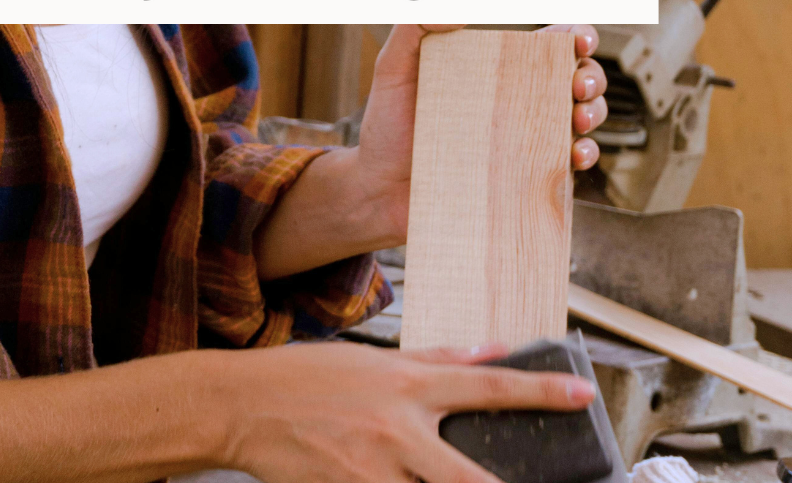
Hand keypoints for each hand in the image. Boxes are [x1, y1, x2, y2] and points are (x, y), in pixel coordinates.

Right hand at [225, 342, 595, 482]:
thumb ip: (435, 358)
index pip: (487, 385)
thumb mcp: (370, 358)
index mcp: (406, 385)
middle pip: (472, 477)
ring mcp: (371, 471)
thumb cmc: (300, 378)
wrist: (238, 405)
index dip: (541, 390)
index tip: (581, 394)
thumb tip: (490, 349)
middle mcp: (397, 431)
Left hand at [355, 24, 607, 244]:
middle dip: (591, 77)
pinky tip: (575, 156)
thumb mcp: (392, 71)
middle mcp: (515, 103)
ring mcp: (522, 141)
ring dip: (593, 114)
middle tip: (578, 85)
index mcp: (494, 70)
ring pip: (580, 120)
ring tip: (578, 120)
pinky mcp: (522, 179)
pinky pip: (565, 167)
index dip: (576, 37)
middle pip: (575, 79)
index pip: (549, 46)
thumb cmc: (385, 128)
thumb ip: (413, 29)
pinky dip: (582, 157)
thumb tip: (455, 11)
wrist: (376, 190)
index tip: (577, 42)